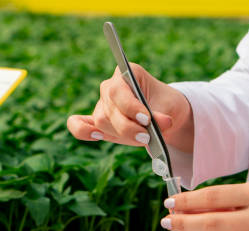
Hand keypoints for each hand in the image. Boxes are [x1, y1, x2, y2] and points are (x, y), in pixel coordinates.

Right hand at [67, 63, 194, 152]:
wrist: (166, 113)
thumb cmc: (167, 104)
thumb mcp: (170, 107)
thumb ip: (161, 116)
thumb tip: (160, 125)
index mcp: (126, 74)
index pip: (118, 92)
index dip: (130, 107)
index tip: (147, 119)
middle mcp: (110, 87)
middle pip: (109, 111)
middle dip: (129, 127)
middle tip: (148, 137)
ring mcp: (102, 105)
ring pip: (102, 122)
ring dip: (121, 134)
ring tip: (143, 139)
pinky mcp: (98, 122)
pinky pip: (79, 124)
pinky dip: (82, 130)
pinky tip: (96, 136)